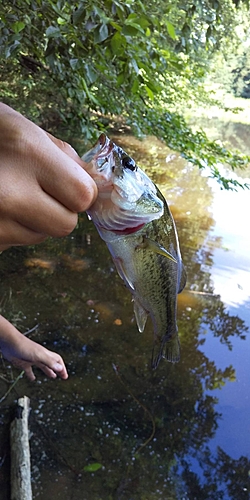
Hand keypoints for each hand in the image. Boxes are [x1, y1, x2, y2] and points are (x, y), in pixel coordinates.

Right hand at [0, 103, 96, 250]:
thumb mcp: (22, 128)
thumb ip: (63, 157)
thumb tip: (96, 184)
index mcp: (26, 153)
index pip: (82, 196)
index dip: (79, 192)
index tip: (68, 185)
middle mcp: (7, 192)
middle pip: (64, 225)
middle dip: (58, 210)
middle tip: (38, 190)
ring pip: (39, 236)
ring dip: (32, 219)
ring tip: (6, 193)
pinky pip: (13, 242)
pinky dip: (10, 227)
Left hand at [0, 315, 67, 380]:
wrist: (10, 342)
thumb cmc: (24, 346)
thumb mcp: (39, 355)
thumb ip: (49, 362)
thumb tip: (60, 368)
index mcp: (45, 354)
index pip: (57, 360)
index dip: (62, 368)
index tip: (65, 376)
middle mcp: (40, 357)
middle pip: (52, 364)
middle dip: (58, 370)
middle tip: (63, 377)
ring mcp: (32, 360)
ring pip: (43, 367)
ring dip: (48, 371)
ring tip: (53, 376)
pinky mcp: (23, 363)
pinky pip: (29, 371)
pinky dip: (31, 375)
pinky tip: (32, 379)